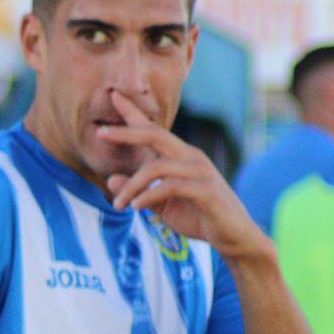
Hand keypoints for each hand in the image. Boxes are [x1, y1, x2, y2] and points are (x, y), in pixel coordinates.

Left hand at [99, 91, 266, 258]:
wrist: (234, 237)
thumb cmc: (197, 217)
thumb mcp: (160, 204)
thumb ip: (138, 191)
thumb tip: (111, 179)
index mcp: (179, 156)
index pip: (153, 130)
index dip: (133, 113)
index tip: (113, 95)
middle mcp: (191, 158)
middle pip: (155, 135)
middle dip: (126, 132)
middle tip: (100, 133)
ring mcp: (201, 172)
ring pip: (156, 167)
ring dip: (131, 186)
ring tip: (117, 204)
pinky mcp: (207, 190)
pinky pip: (171, 186)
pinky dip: (148, 196)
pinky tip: (136, 207)